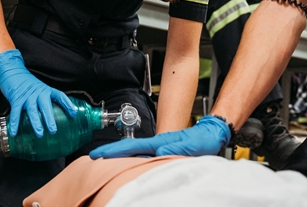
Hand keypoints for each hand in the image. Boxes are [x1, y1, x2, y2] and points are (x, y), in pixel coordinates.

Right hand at [0, 49, 76, 136]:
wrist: (12, 70)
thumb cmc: (27, 82)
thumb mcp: (39, 88)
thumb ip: (45, 98)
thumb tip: (51, 115)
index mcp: (46, 90)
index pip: (59, 96)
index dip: (67, 104)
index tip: (74, 114)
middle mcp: (38, 93)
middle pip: (46, 106)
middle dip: (50, 119)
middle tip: (54, 131)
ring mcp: (27, 96)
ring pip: (32, 110)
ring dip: (36, 122)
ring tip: (40, 134)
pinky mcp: (16, 98)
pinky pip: (16, 112)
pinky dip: (15, 123)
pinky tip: (14, 133)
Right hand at [89, 115, 229, 158]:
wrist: (211, 136)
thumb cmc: (202, 139)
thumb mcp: (189, 145)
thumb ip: (174, 148)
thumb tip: (158, 152)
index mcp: (159, 142)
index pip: (132, 147)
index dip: (114, 150)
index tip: (97, 154)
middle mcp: (156, 145)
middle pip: (129, 151)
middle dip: (111, 154)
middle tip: (94, 161)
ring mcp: (159, 150)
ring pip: (135, 156)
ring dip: (120, 160)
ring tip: (105, 166)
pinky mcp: (164, 156)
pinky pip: (144, 161)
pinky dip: (133, 164)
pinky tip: (129, 170)